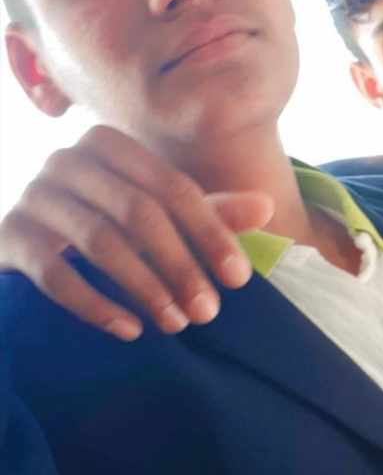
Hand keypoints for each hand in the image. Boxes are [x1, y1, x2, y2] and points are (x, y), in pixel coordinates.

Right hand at [0, 126, 273, 340]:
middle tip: (209, 312)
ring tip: (176, 324)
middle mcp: (68, 159)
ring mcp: (33, 194)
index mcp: (111, 145)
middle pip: (139, 212)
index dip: (210, 233)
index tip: (238, 279)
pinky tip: (129, 330)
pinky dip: (96, 304)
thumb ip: (206, 212)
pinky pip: (54, 272)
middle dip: (180, 266)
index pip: (173, 188)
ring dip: (145, 287)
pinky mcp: (9, 235)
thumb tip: (266, 207)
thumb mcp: (154, 213)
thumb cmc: (99, 222)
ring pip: (100, 241)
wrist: (22, 241)